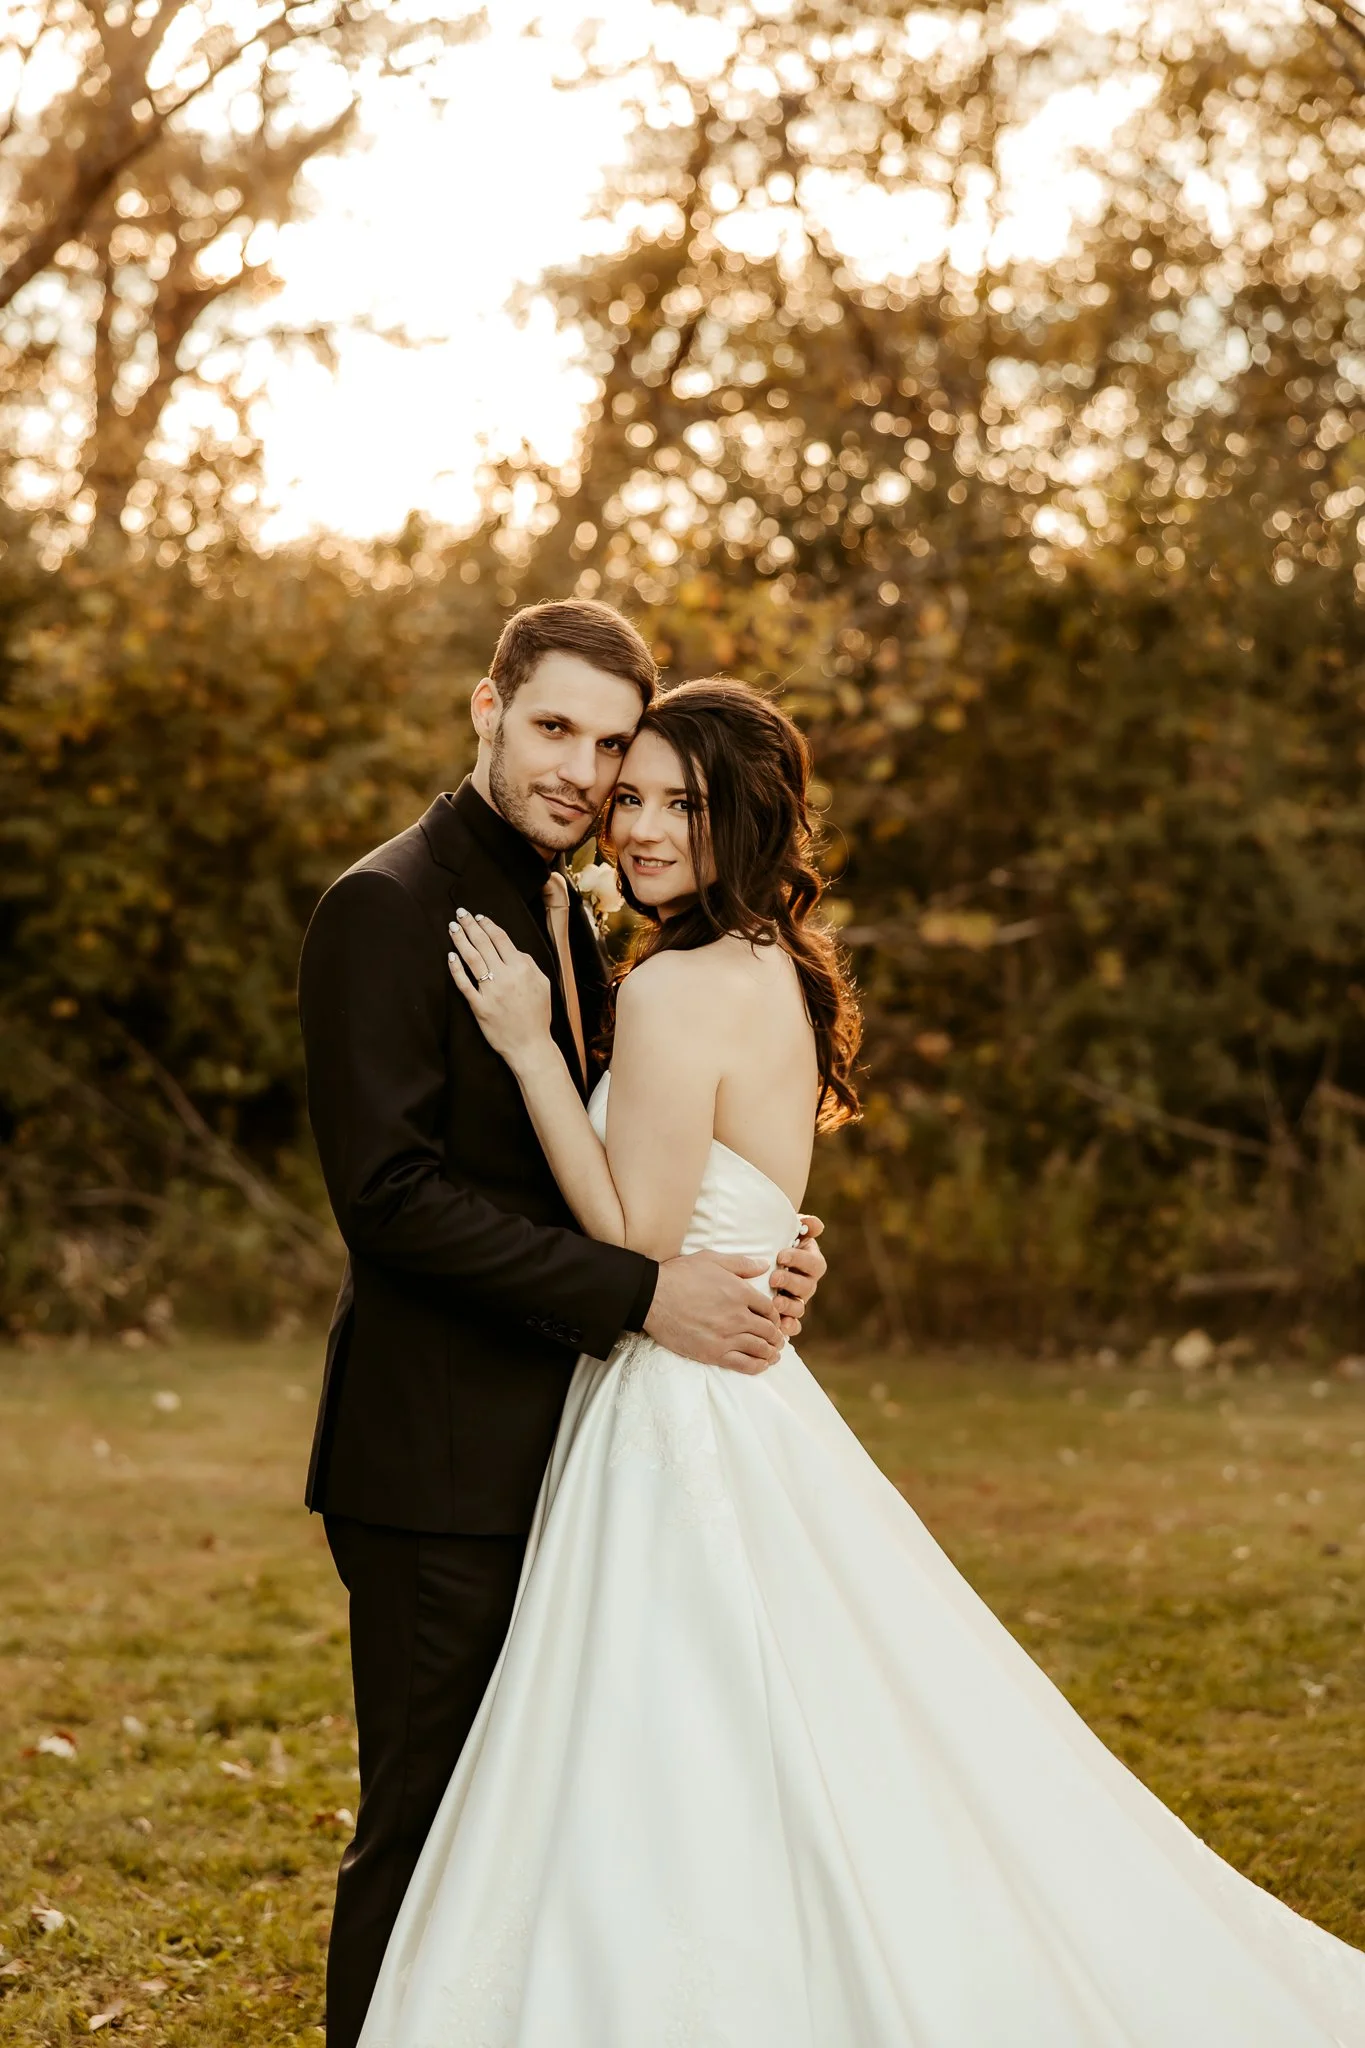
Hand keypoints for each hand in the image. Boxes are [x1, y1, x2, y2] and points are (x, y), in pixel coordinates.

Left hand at [447, 910, 553, 1070]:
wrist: (530, 1045)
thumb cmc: (537, 1016)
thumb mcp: (543, 984)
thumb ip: (529, 964)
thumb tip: (514, 951)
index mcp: (522, 969)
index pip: (501, 939)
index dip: (488, 925)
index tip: (479, 917)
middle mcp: (506, 977)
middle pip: (484, 944)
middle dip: (470, 926)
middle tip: (460, 913)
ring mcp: (491, 992)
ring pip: (472, 959)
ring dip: (461, 940)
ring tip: (452, 928)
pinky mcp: (479, 1006)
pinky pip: (464, 984)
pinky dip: (456, 969)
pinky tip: (450, 956)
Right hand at [645, 1249, 784, 1374]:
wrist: (653, 1298)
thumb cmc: (679, 1275)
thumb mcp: (711, 1260)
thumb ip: (741, 1264)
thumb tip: (764, 1265)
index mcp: (740, 1292)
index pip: (769, 1308)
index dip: (775, 1316)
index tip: (774, 1320)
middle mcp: (738, 1316)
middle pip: (768, 1330)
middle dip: (776, 1336)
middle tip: (778, 1339)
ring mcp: (727, 1337)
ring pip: (759, 1348)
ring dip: (771, 1352)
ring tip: (774, 1354)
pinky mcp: (714, 1353)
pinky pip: (744, 1364)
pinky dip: (757, 1366)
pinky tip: (762, 1365)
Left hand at [770, 1213, 825, 1341]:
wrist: (758, 1260)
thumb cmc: (774, 1243)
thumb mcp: (787, 1231)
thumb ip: (804, 1226)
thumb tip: (816, 1225)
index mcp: (811, 1262)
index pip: (813, 1263)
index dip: (799, 1259)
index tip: (781, 1255)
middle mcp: (807, 1283)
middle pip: (807, 1286)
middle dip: (791, 1282)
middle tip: (774, 1278)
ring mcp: (798, 1301)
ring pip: (800, 1307)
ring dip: (789, 1306)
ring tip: (775, 1303)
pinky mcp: (787, 1316)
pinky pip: (793, 1325)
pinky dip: (789, 1327)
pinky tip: (780, 1327)